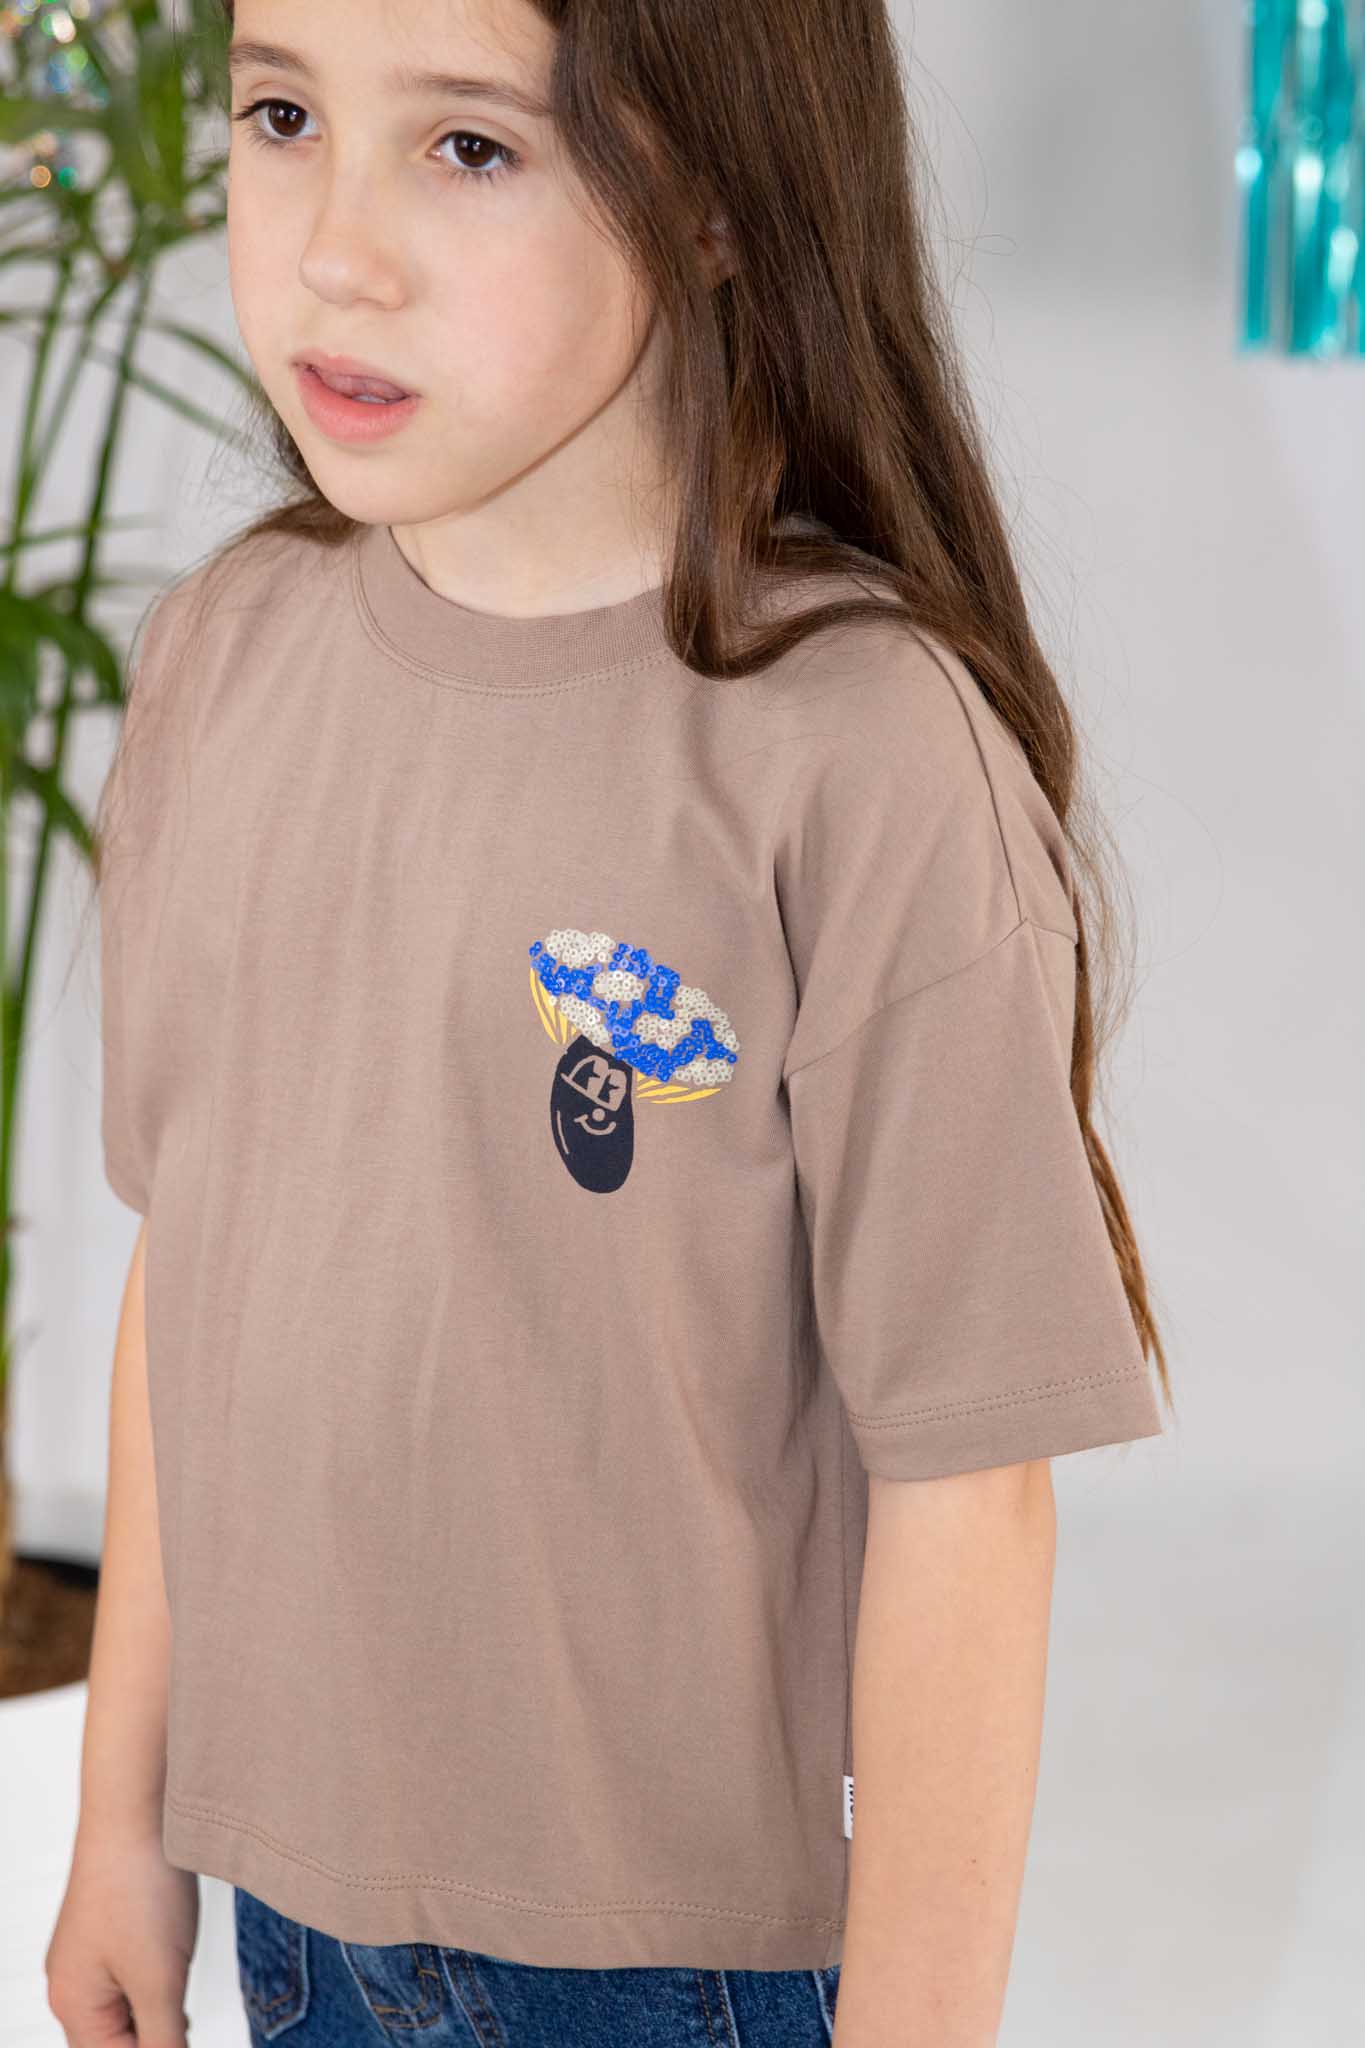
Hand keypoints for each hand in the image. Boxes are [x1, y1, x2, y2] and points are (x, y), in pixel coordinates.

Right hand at [45, 1823, 198, 2045]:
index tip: (184, 2031)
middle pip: (115, 2043)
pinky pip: (130, 1979)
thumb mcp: (160, 1979)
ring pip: (126, 2012)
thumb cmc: (139, 1886)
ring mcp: (87, 1957)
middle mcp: (71, 1986)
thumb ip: (164, 2040)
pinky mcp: (108, 1931)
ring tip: (179, 1977)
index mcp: (73, 2007)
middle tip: (185, 2011)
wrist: (136, 1809)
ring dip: (157, 2011)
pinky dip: (155, 1982)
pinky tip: (175, 1960)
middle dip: (155, 2036)